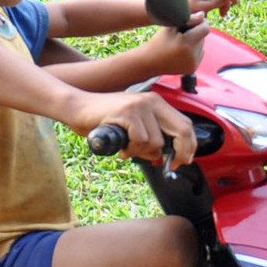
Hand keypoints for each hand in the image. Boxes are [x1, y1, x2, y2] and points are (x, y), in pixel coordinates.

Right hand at [73, 90, 195, 169]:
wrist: (78, 107)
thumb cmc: (104, 120)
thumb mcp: (133, 125)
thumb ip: (151, 135)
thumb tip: (165, 155)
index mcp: (156, 102)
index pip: (185, 124)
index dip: (189, 146)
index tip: (183, 160)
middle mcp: (152, 101)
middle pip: (182, 130)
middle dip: (180, 153)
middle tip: (171, 165)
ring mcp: (140, 106)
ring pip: (156, 141)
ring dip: (143, 153)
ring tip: (128, 149)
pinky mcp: (128, 112)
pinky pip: (140, 140)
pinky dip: (131, 150)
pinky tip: (122, 148)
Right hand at [144, 22, 208, 75]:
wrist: (149, 62)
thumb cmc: (158, 41)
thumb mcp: (170, 27)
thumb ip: (188, 19)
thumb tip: (203, 15)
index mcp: (186, 43)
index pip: (205, 29)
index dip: (201, 23)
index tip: (196, 20)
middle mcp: (192, 55)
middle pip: (203, 38)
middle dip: (195, 33)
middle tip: (182, 34)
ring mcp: (193, 63)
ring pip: (201, 46)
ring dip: (194, 42)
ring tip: (179, 43)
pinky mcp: (192, 69)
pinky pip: (198, 55)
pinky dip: (193, 51)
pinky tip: (181, 52)